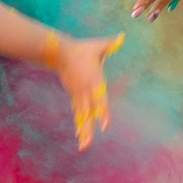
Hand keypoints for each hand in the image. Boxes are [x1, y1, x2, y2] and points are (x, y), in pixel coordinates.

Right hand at [53, 32, 124, 148]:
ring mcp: (78, 94)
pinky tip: (80, 135)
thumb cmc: (82, 49)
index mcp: (94, 82)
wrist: (60, 53)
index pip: (99, 100)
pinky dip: (79, 123)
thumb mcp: (97, 46)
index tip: (105, 126)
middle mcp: (85, 91)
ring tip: (84, 146)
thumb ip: (110, 43)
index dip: (103, 113)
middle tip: (88, 145)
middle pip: (87, 114)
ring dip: (83, 131)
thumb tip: (121, 36)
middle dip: (88, 130)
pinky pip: (78, 112)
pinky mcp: (74, 95)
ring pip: (81, 116)